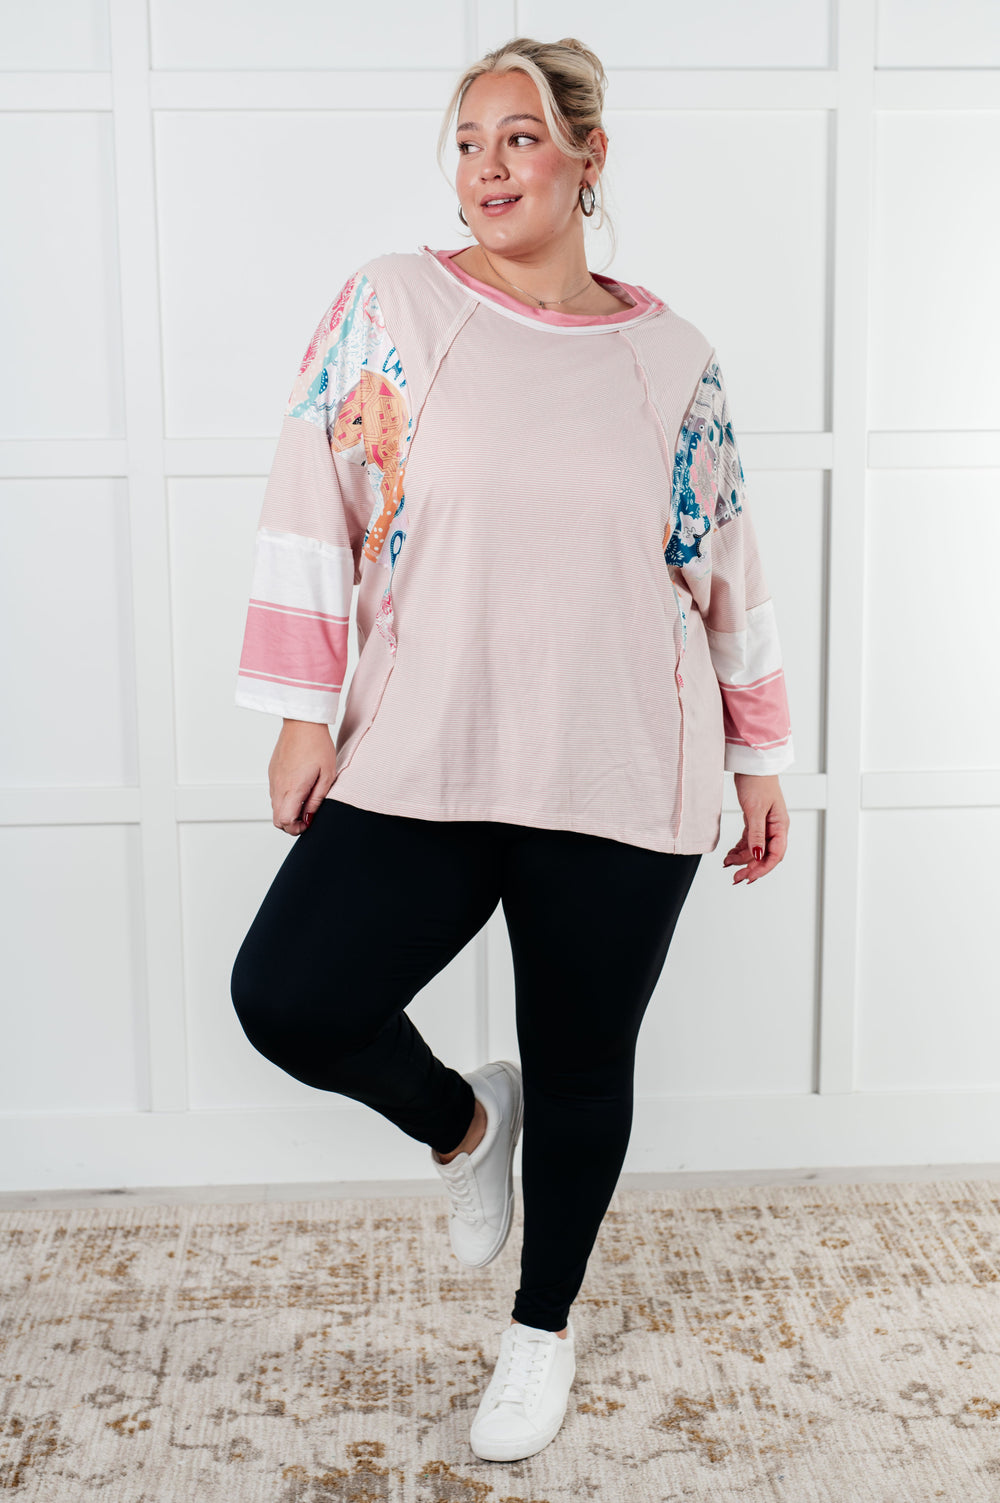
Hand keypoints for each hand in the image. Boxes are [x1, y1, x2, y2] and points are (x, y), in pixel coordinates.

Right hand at [268, 719, 336, 834]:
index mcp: (292, 789)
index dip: (297, 828)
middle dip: (291, 823)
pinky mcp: (272, 772)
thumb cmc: (317, 746)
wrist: (302, 723)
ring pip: (275, 807)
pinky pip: (275, 793)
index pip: (284, 822)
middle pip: (276, 819)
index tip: (309, 821)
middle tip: (308, 814)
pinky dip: (285, 798)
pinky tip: (299, 787)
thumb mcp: (327, 775)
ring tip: (306, 798)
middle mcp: (278, 787)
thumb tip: (309, 818)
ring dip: (288, 810)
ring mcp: (273, 779)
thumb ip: (317, 800)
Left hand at [722, 773, 788, 885]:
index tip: (749, 877)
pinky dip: (739, 848)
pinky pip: (748, 840)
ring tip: (728, 864)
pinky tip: (730, 854)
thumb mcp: (756, 810)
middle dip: (750, 867)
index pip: (775, 854)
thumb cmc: (758, 782)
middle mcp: (774, 827)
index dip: (763, 868)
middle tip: (736, 877)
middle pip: (764, 855)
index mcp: (780, 826)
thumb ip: (756, 834)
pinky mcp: (755, 820)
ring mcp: (765, 824)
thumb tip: (757, 854)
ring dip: (742, 859)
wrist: (752, 765)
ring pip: (755, 849)